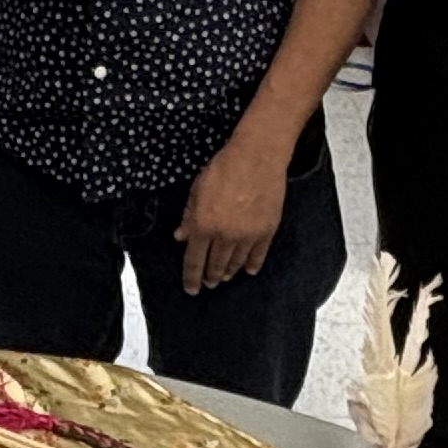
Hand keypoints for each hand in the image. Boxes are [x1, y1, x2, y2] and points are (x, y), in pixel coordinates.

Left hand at [174, 125, 289, 296]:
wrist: (257, 157)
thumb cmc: (224, 168)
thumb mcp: (197, 190)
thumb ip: (188, 216)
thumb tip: (180, 237)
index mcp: (203, 225)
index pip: (194, 261)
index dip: (191, 278)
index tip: (191, 289)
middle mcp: (225, 236)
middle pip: (216, 266)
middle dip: (210, 277)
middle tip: (209, 283)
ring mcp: (248, 236)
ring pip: (236, 264)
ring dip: (228, 272)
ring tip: (224, 276)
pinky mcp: (267, 232)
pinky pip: (258, 256)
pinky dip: (252, 265)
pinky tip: (249, 270)